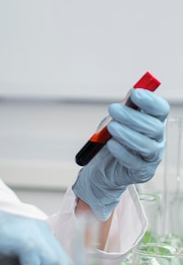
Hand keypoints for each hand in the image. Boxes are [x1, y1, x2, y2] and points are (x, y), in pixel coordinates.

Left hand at [73, 89, 168, 220]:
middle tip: (113, 109)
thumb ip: (124, 108)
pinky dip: (122, 153)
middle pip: (154, 127)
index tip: (135, 93)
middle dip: (133, 117)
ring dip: (127, 134)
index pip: (161, 109)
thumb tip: (131, 93)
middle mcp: (157, 138)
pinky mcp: (143, 171)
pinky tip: (111, 144)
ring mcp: (152, 156)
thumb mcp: (115, 119)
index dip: (151, 101)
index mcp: (153, 121)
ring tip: (111, 127)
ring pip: (147, 146)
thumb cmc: (113, 136)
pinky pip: (135, 163)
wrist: (103, 164)